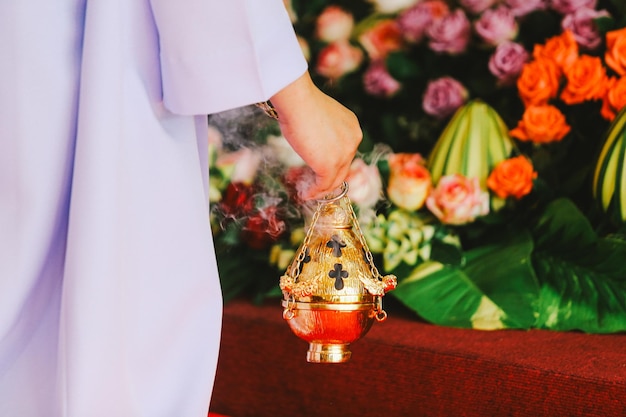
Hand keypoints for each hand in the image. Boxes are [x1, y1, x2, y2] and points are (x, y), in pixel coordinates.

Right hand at [270, 72, 361, 199]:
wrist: (298, 102)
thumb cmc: (301, 104)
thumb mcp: (320, 118)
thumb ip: (324, 133)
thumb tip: (313, 142)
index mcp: (353, 128)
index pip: (346, 152)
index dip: (335, 164)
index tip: (321, 170)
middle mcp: (354, 141)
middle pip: (343, 168)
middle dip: (330, 179)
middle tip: (316, 185)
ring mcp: (343, 155)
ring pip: (335, 179)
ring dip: (322, 188)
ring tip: (310, 193)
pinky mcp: (329, 166)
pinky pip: (324, 185)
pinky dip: (315, 192)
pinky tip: (305, 195)